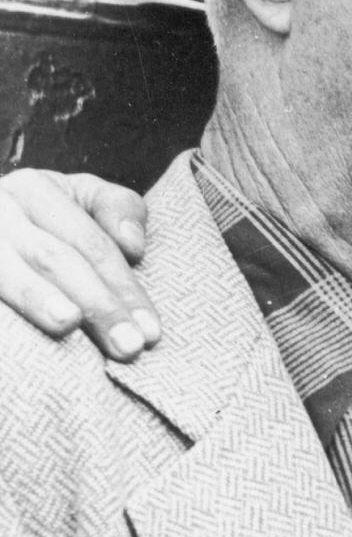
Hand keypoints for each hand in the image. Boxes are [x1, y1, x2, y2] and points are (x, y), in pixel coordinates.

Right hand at [0, 168, 157, 357]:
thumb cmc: (45, 220)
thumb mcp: (82, 200)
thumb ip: (118, 209)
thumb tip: (132, 244)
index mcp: (37, 189)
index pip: (92, 244)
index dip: (124, 288)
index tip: (151, 333)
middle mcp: (1, 208)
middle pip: (56, 259)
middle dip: (97, 304)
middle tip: (128, 346)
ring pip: (8, 270)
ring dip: (37, 297)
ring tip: (68, 322)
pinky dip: (6, 309)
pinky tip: (19, 336)